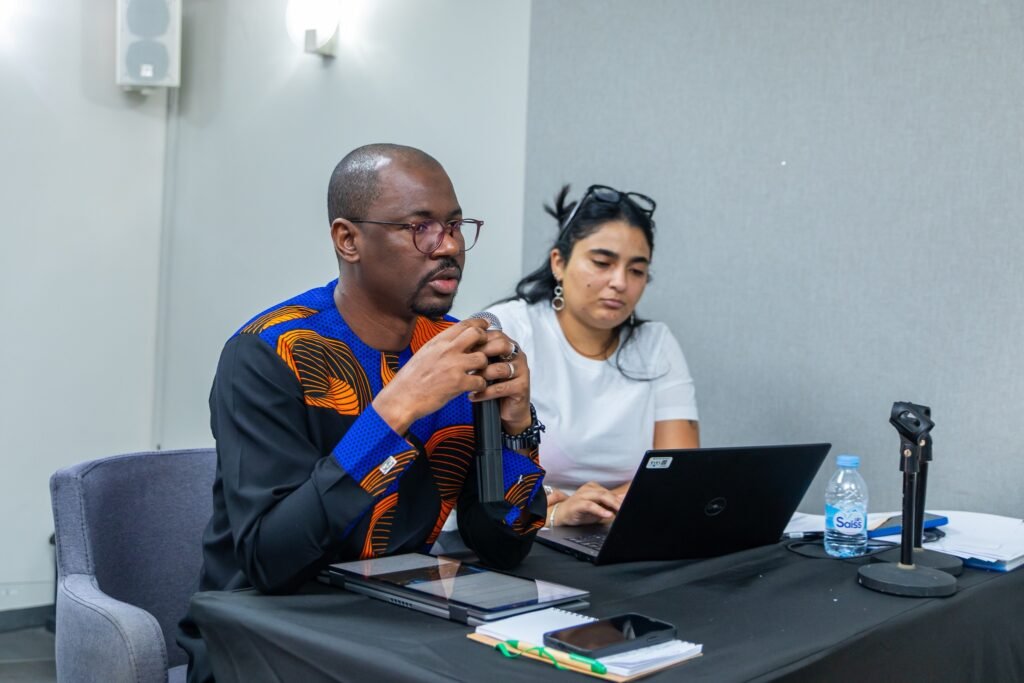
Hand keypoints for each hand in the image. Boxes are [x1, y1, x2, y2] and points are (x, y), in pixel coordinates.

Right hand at [373, 319, 489, 432]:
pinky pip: (480, 381)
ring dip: (484, 367)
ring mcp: (453, 366)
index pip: (464, 324)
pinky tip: (474, 388)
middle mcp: (446, 350)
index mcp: (438, 342)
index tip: (485, 325)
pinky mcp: (458, 383)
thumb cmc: (410, 379)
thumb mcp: (424, 353)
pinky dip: (480, 386)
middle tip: (486, 349)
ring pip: (482, 358)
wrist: (401, 398)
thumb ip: (441, 346)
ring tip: (478, 373)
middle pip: (477, 334)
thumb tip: (454, 341)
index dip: (479, 323)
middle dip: (485, 341)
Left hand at [468, 331, 530, 434]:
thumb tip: (459, 344)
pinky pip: (500, 388)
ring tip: (470, 381)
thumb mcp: (486, 366)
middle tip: (466, 363)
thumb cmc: (496, 384)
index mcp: (509, 347)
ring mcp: (521, 370)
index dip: (478, 340)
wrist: (510, 408)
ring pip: (500, 368)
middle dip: (481, 354)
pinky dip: (484, 392)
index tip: (463, 348)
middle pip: (501, 346)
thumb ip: (478, 353)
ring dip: (482, 375)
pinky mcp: (522, 387)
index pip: (495, 335)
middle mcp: (517, 356)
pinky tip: (474, 396)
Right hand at [549, 482, 622, 526]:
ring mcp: (582, 495)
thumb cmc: (580, 511)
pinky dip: (600, 510)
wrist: (561, 514)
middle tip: (626, 507)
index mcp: (593, 487)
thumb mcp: (598, 507)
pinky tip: (607, 514)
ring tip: (619, 510)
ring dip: (611, 503)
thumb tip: (624, 498)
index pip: (610, 493)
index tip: (629, 505)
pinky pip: (590, 505)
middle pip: (606, 493)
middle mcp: (588, 489)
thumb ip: (610, 503)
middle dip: (618, 501)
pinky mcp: (577, 504)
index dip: (620, 500)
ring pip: (600, 496)